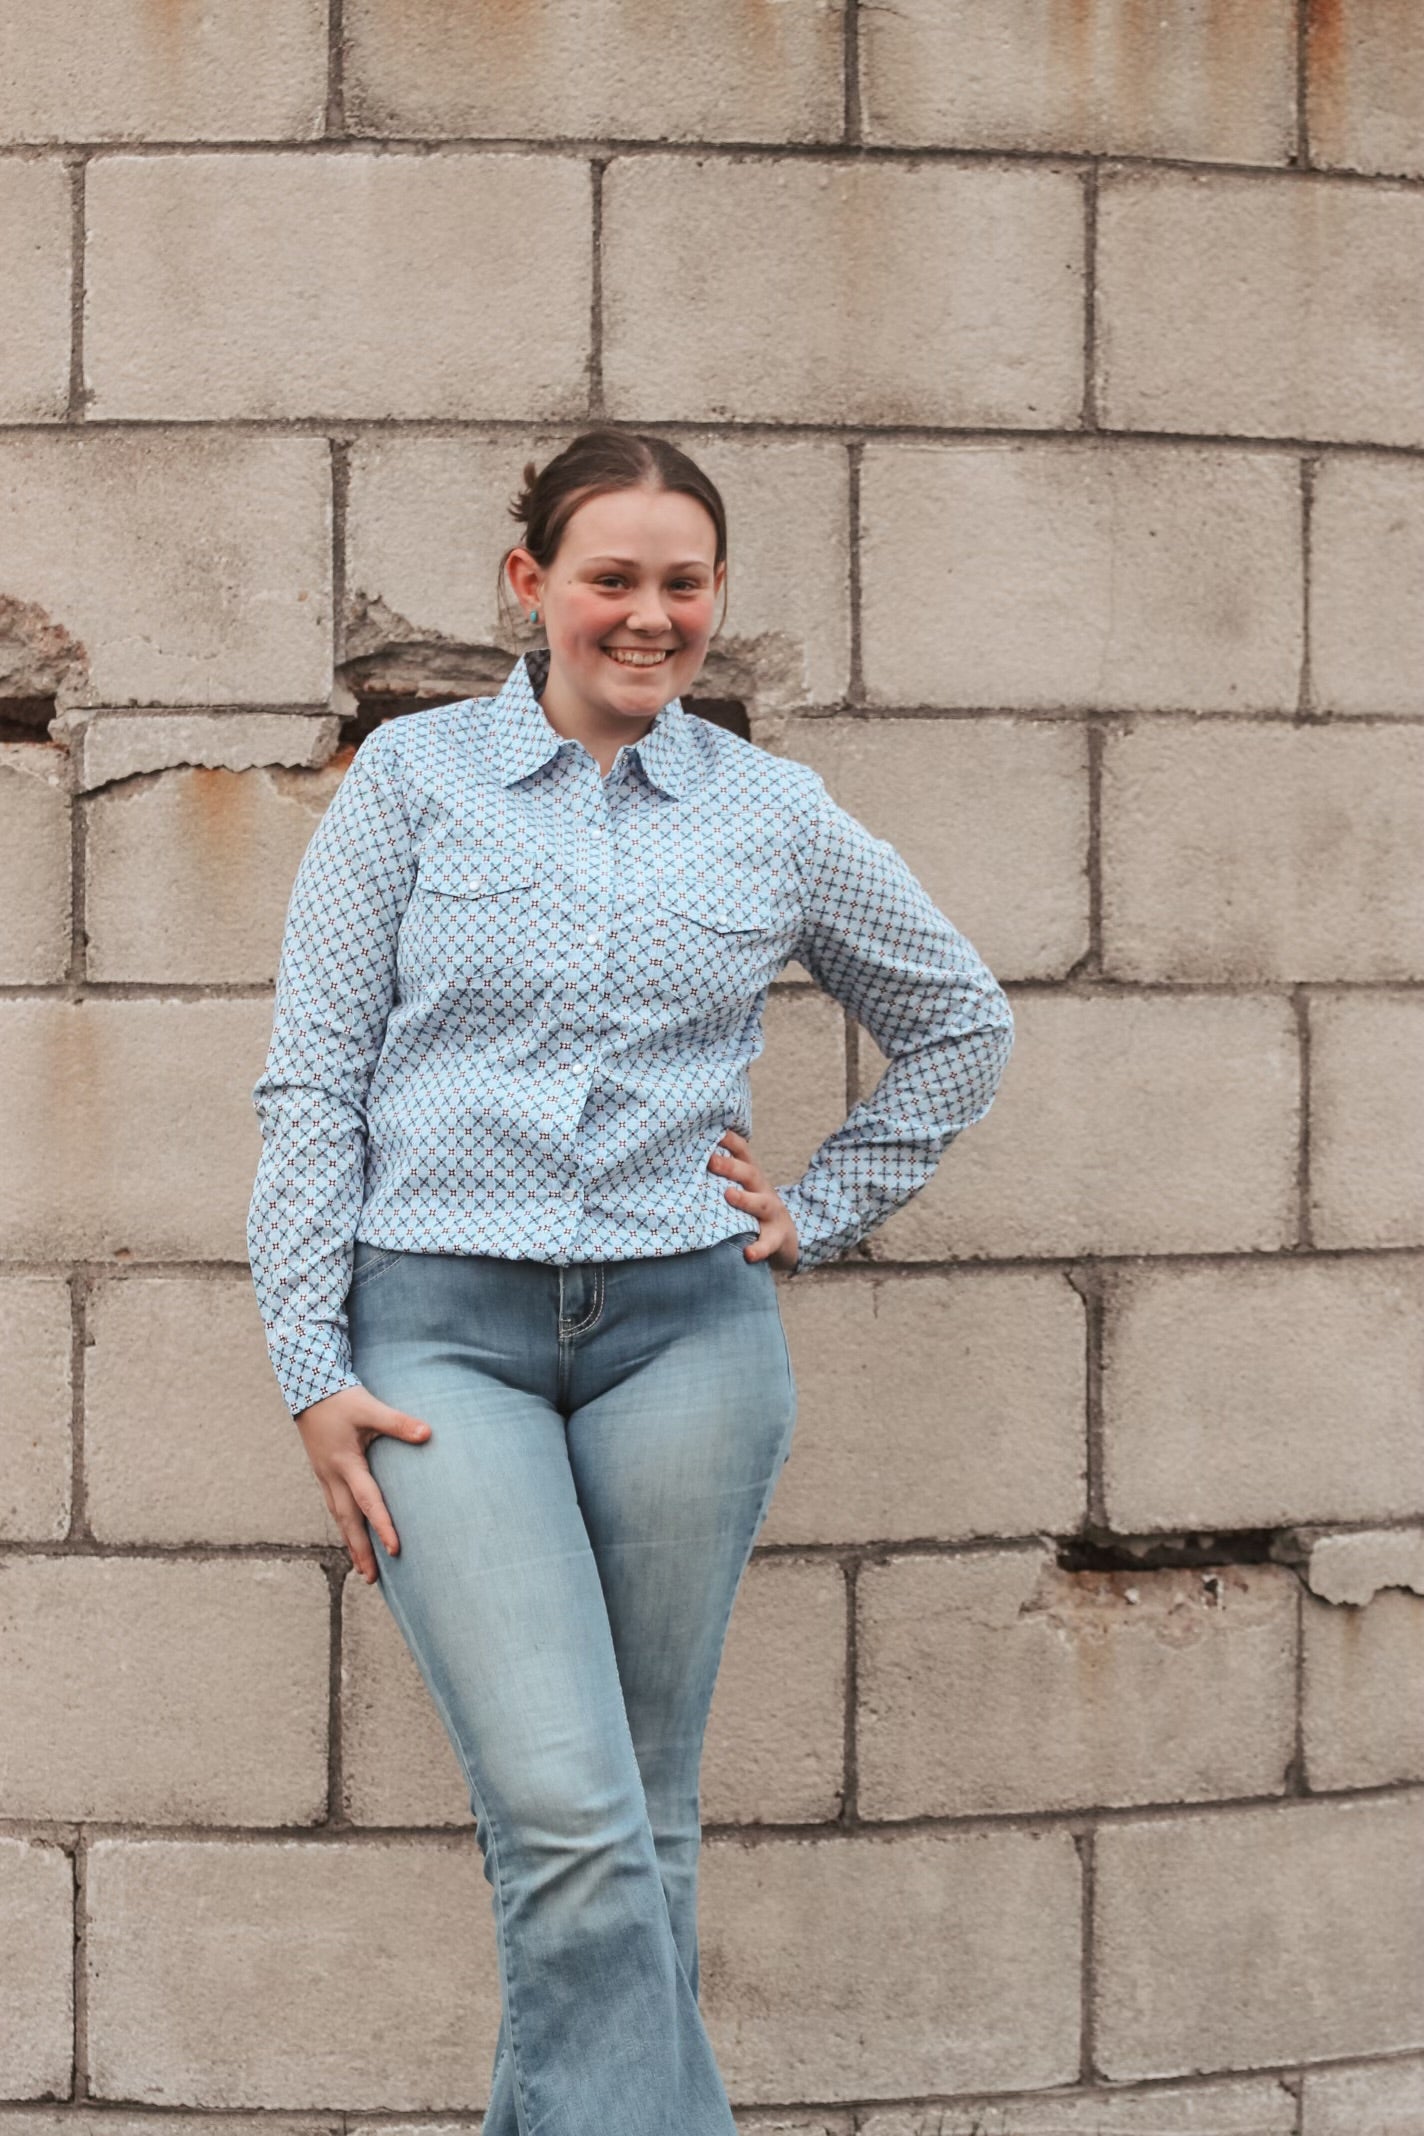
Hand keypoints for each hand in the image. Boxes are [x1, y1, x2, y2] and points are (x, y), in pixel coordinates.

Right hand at [293, 1385, 431, 1582]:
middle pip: (347, 1521)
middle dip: (360, 1551)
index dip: (382, 1526)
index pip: (368, 1501)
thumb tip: (428, 1433)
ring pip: (338, 1517)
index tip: (395, 1550)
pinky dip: (344, 1525)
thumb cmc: (341, 1399)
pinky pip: (334, 1506)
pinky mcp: (323, 1473)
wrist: (306, 1389)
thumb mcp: (370, 1408)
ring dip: (351, 1542)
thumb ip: (398, 1422)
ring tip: (362, 1568)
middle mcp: (332, 1476)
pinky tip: (351, 1534)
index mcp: (346, 1464)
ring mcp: (325, 1476)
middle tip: (372, 1579)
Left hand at [708, 1128, 800, 1270]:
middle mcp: (762, 1190)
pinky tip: (747, 1253)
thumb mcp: (742, 1188)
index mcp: (751, 1176)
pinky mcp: (777, 1238)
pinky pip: (768, 1243)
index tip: (711, 1129)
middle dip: (731, 1166)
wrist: (786, 1237)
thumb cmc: (752, 1209)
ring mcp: (772, 1214)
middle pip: (750, 1173)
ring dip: (745, 1199)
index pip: (742, 1152)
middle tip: (710, 1159)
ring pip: (761, 1204)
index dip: (729, 1139)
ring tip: (729, 1195)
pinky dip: (759, 1248)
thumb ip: (721, 1175)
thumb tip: (683, 1158)